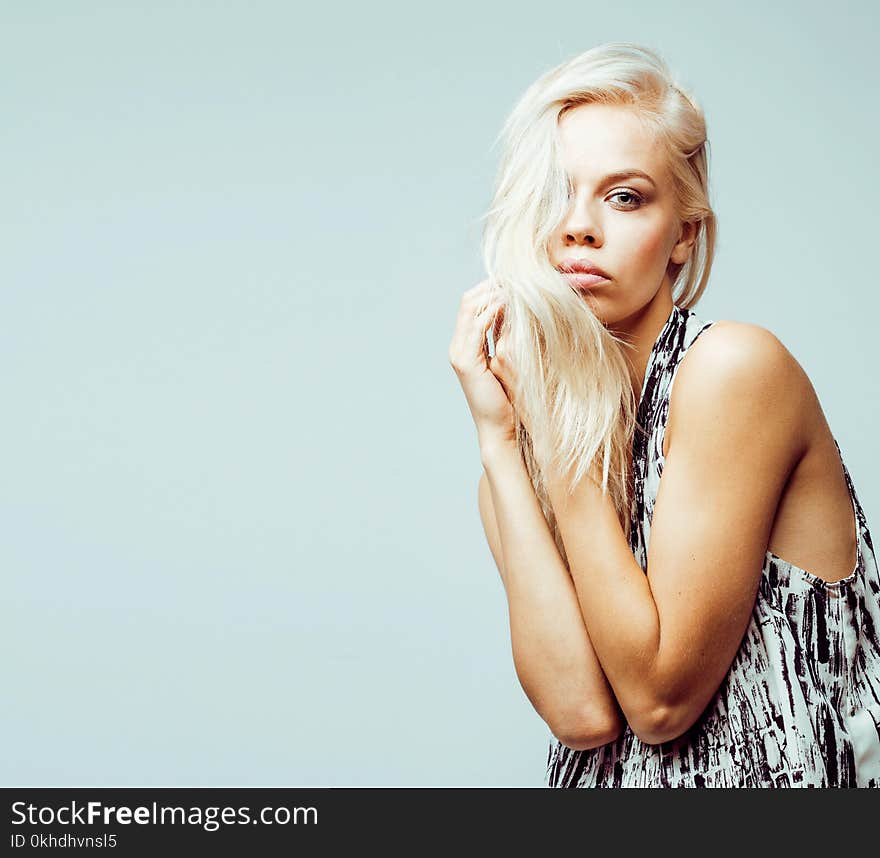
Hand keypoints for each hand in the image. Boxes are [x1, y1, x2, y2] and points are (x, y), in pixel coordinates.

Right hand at [449, 279, 516, 446]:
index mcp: (467, 344)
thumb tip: (518, 313)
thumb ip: (506, 337)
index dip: (492, 288)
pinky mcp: (465, 361)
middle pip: (468, 300)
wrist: (500, 426)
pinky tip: (511, 305)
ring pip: (471, 308)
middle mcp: (459, 345)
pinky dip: (493, 311)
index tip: (516, 279)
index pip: (473, 304)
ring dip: (494, 293)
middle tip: (517, 276)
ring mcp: (459, 352)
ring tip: (516, 286)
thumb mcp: (508, 359)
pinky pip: (477, 326)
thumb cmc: (509, 398)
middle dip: (492, 285)